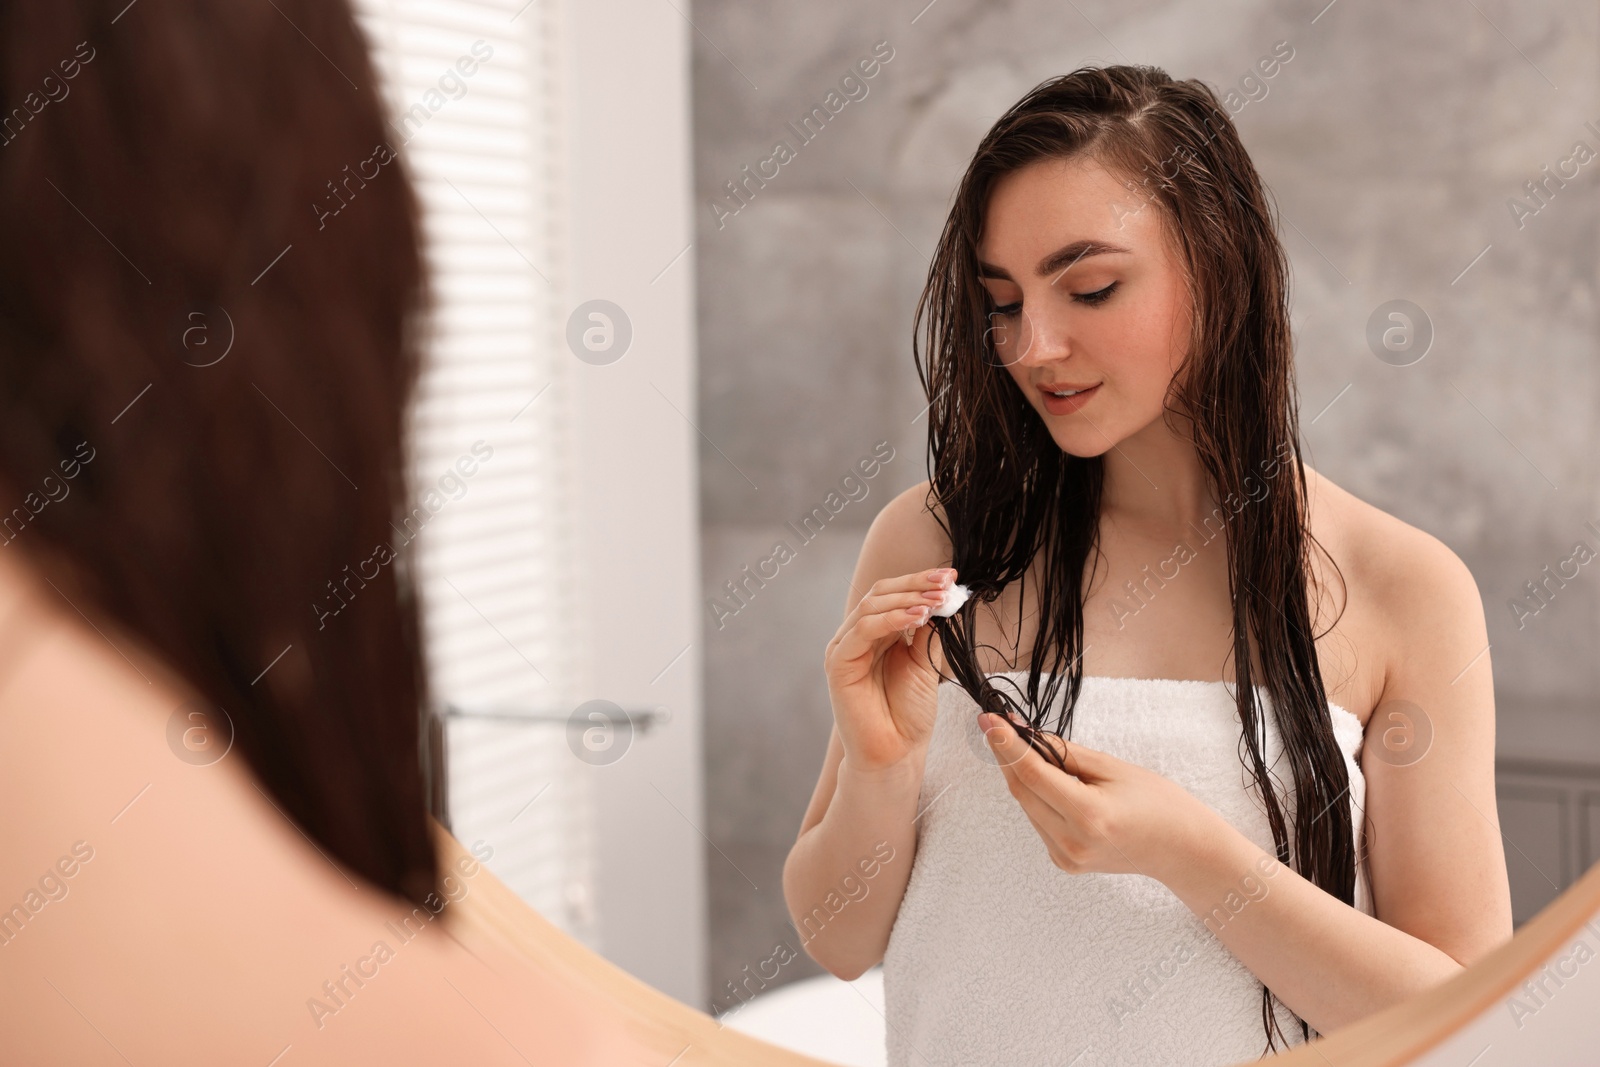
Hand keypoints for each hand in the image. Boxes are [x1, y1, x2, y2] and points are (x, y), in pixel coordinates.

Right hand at [823, 568, 955, 775]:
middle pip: (881, 593)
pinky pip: (862, 631)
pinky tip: (917, 617)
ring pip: (871, 606)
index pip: (895, 594)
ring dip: (907, 599)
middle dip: (916, 584)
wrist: (896, 752)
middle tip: (946, 582)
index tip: (952, 577)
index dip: (921, 582)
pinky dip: (890, 619)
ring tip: (936, 601)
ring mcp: (845, 648)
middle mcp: (858, 635)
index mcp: (878, 632)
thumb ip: (928, 631)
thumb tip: (942, 596)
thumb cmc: (908, 713)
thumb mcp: (925, 663)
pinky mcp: (838, 664)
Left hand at [979, 710, 1221, 884]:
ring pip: (1027, 806)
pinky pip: (1039, 822)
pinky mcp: (1064, 863)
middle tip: (995, 724)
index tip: (989, 719)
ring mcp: (1066, 858)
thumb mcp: (1113, 767)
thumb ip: (1063, 752)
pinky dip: (1036, 797)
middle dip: (1005, 755)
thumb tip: (1022, 734)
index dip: (1006, 744)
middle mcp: (1071, 843)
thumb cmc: (1158, 803)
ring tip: (1024, 747)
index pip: (1032, 775)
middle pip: (1022, 792)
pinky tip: (1047, 781)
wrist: (1182, 850)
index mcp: (1088, 816)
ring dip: (1020, 775)